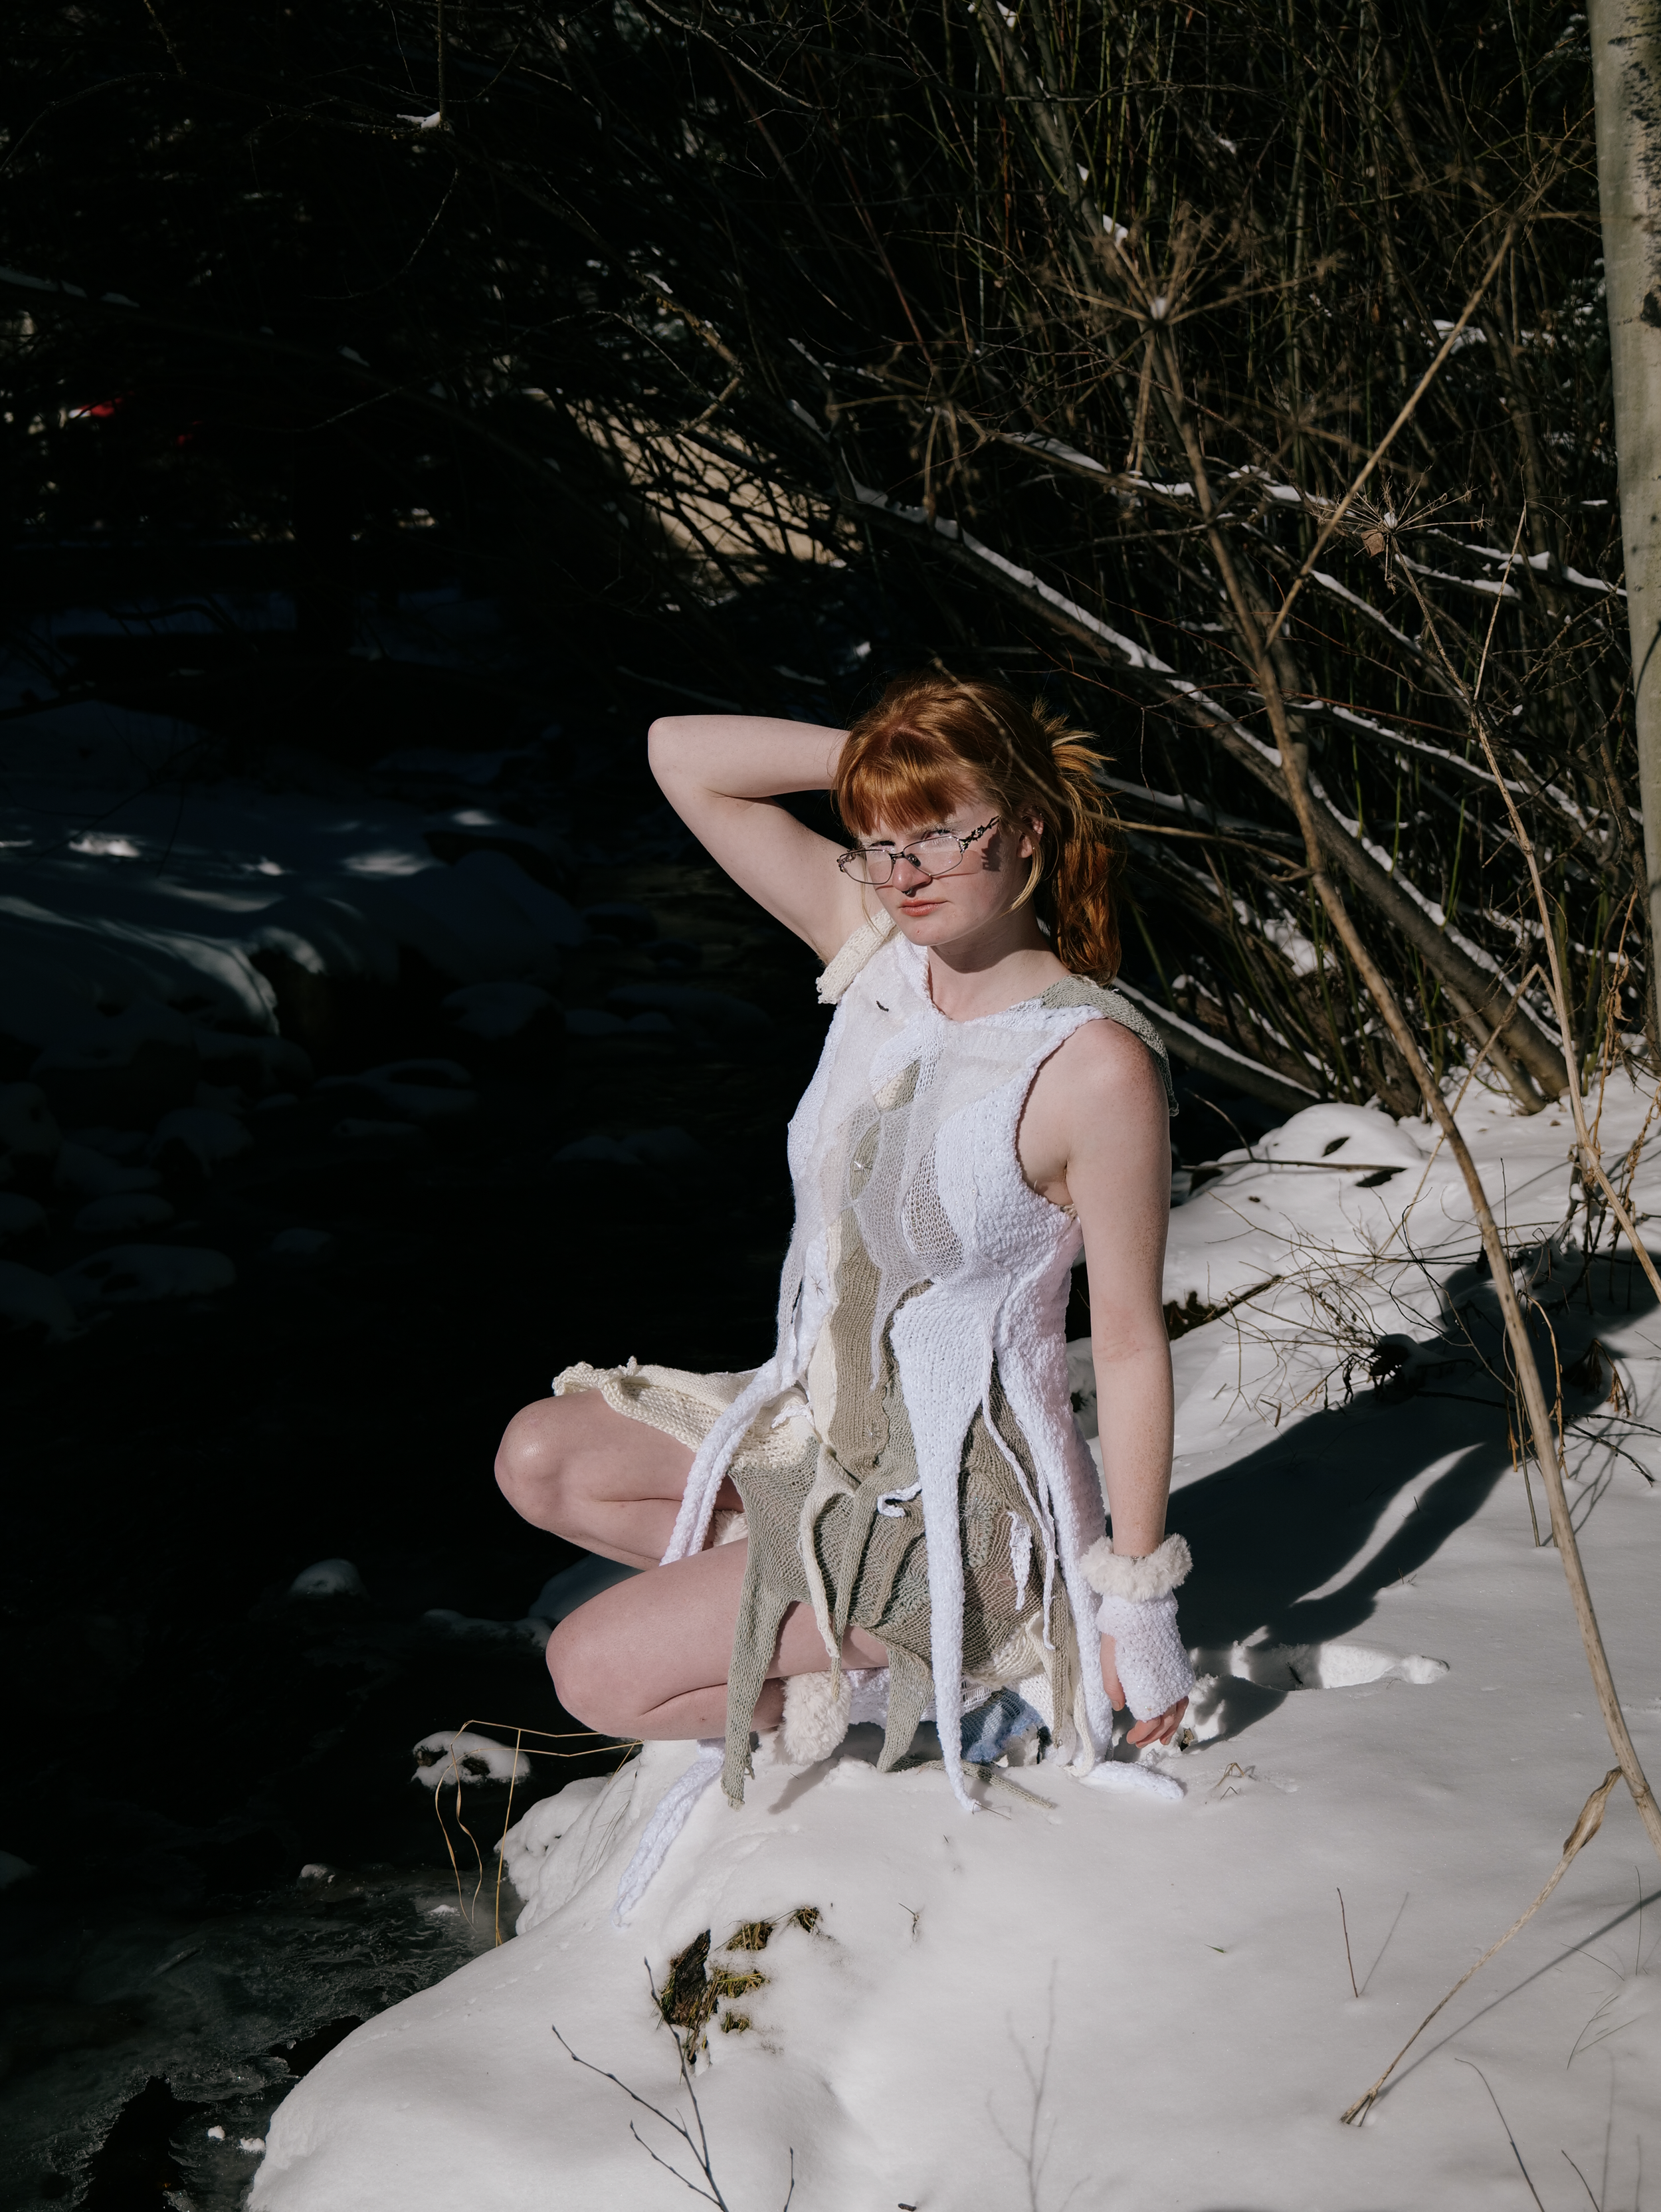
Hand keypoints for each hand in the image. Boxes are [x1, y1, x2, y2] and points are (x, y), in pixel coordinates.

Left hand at [1101, 1632, 1188, 1747]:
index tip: (1132, 1738)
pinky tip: (1172, 1714)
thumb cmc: (1120, 1634)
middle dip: (1154, 1735)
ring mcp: (1176, 1675)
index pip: (1151, 1722)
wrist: (1139, 1608)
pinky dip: (1179, 1710)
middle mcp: (1168, 1686)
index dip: (1142, 1734)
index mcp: (1150, 1688)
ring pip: (1179, 1710)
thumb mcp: (1108, 1661)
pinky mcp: (1179, 1666)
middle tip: (1142, 1742)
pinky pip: (1183, 1695)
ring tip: (1163, 1739)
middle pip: (1166, 1720)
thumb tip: (1119, 1707)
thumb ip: (1113, 1687)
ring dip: (1171, 1727)